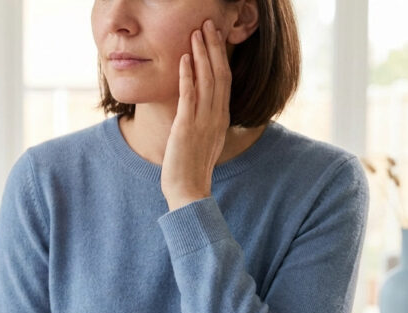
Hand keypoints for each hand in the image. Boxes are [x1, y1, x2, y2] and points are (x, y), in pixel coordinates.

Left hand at [161, 19, 231, 211]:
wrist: (189, 191)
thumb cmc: (192, 168)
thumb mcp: (204, 140)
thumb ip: (205, 121)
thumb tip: (201, 108)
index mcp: (221, 118)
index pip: (224, 80)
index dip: (220, 56)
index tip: (215, 37)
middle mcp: (216, 117)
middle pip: (219, 74)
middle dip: (213, 47)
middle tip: (208, 24)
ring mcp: (203, 122)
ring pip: (207, 81)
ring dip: (201, 55)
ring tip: (196, 33)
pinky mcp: (186, 128)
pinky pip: (189, 97)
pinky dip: (187, 76)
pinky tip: (183, 59)